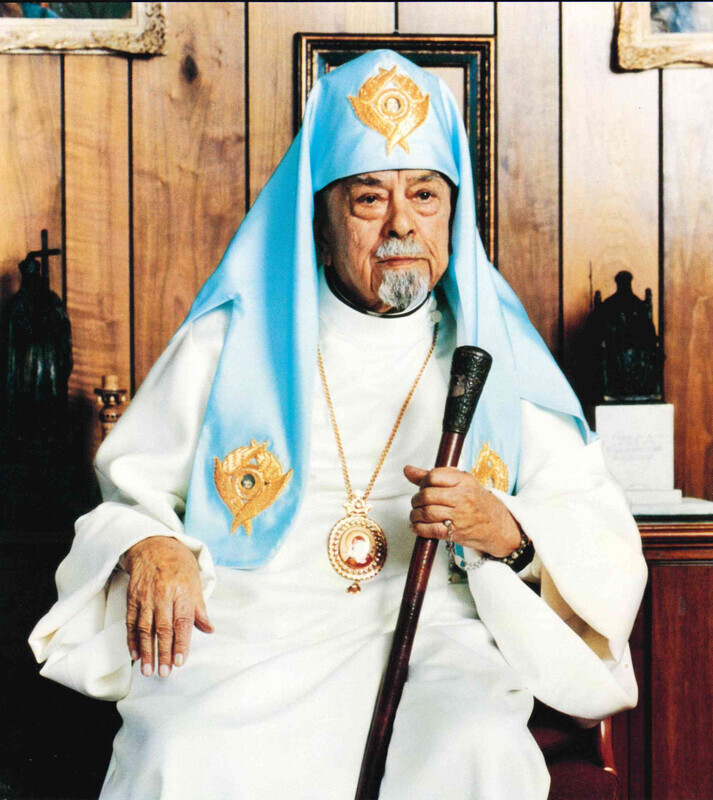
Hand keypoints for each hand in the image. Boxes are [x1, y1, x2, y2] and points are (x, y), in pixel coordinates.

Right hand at [124, 536, 213, 677]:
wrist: (153, 546)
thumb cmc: (179, 565)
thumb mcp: (195, 582)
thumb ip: (199, 609)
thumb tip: (209, 629)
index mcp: (182, 591)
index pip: (182, 621)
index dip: (181, 642)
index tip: (179, 661)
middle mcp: (163, 595)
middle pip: (163, 628)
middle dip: (163, 652)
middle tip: (164, 672)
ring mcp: (146, 597)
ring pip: (145, 628)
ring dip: (146, 651)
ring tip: (147, 670)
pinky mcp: (132, 598)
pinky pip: (131, 622)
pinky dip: (132, 640)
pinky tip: (135, 655)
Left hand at [404, 465, 521, 556]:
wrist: (497, 524)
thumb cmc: (475, 500)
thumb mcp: (459, 482)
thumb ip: (432, 475)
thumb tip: (407, 470)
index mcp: (463, 480)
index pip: (433, 476)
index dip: (422, 482)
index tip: (422, 487)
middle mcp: (462, 497)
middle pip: (427, 496)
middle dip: (416, 500)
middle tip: (417, 503)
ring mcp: (459, 516)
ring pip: (426, 513)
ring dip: (415, 515)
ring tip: (416, 514)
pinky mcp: (456, 533)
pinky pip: (431, 530)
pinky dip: (418, 529)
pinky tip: (416, 526)